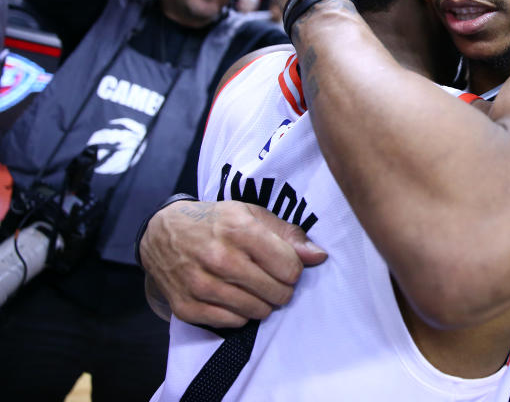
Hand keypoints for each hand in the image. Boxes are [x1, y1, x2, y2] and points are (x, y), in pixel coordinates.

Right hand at [140, 200, 326, 326]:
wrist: (162, 233)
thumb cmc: (215, 222)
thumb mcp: (252, 215)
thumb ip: (288, 235)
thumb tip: (319, 257)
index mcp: (240, 230)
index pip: (289, 268)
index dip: (293, 269)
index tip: (284, 264)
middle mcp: (219, 258)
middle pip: (276, 292)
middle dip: (281, 288)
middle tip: (272, 279)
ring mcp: (200, 284)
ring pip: (257, 311)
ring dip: (263, 302)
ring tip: (254, 287)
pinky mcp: (187, 306)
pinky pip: (232, 322)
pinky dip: (240, 313)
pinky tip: (234, 296)